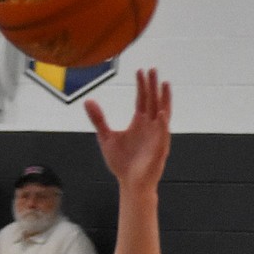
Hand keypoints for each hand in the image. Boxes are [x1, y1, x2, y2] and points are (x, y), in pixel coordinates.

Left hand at [84, 69, 170, 191]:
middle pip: (153, 101)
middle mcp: (150, 126)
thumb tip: (88, 101)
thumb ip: (99, 119)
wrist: (130, 184)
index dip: (141, 85)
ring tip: (164, 84)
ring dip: (164, 99)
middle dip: (152, 86)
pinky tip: (162, 113)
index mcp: (140, 122)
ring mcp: (157, 136)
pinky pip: (163, 135)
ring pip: (163, 113)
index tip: (139, 71)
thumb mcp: (106, 137)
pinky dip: (163, 124)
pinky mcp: (159, 149)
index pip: (142, 99)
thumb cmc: (121, 163)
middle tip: (152, 69)